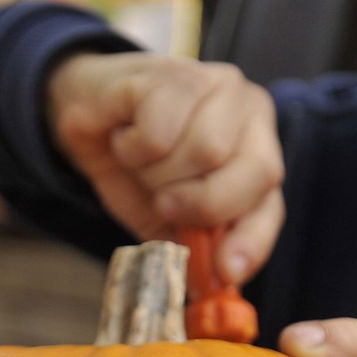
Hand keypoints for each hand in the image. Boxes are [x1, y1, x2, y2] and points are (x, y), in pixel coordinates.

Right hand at [48, 51, 283, 283]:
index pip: (271, 203)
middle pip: (253, 174)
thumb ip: (197, 247)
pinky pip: (162, 134)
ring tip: (140, 160)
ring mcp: (218, 85)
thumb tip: (216, 284)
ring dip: (157, 173)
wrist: (86, 119)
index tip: (225, 272)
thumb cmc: (136, 169)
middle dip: (201, 204)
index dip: (251, 241)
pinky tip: (126, 134)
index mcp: (258, 153)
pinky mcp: (176, 72)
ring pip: (205, 152)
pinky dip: (133, 149)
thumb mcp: (169, 220)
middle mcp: (251, 113)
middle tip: (164, 202)